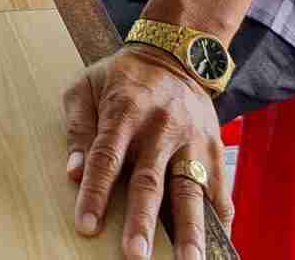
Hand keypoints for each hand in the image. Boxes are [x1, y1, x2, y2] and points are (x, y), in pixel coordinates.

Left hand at [63, 46, 232, 259]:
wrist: (176, 54)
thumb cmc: (123, 76)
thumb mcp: (87, 86)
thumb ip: (78, 128)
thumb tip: (74, 172)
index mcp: (125, 112)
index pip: (107, 158)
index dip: (96, 194)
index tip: (88, 226)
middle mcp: (161, 129)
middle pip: (150, 181)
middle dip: (142, 221)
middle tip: (135, 255)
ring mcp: (192, 141)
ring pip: (191, 190)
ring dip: (189, 230)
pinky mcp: (215, 149)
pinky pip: (220, 189)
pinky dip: (220, 219)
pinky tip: (218, 245)